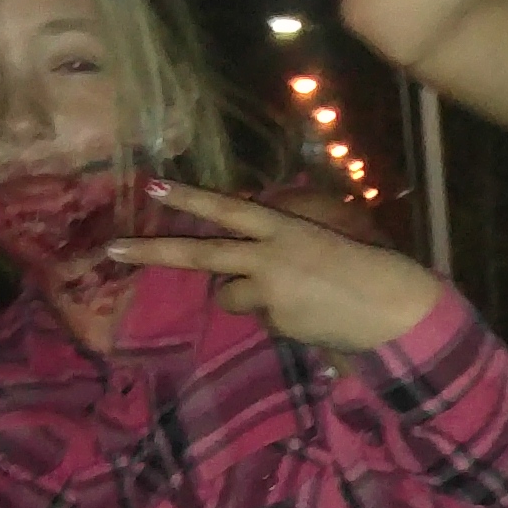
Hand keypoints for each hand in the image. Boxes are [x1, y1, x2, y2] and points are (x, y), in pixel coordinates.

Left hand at [106, 183, 448, 351]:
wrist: (397, 308)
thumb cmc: (372, 267)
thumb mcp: (327, 238)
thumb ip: (286, 241)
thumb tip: (250, 260)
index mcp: (284, 228)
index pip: (227, 209)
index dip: (190, 196)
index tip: (151, 185)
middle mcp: (268, 256)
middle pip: (200, 254)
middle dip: (151, 252)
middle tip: (110, 251)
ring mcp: (269, 292)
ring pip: (232, 298)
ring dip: (252, 299)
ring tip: (298, 299)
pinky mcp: (278, 322)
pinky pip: (266, 322)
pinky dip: (284, 322)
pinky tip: (316, 318)